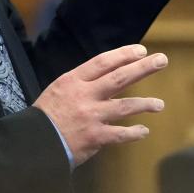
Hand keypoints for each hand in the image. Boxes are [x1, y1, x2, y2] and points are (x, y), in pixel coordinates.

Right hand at [33, 44, 167, 165]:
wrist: (32, 141)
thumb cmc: (45, 115)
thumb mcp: (58, 89)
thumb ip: (81, 83)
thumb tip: (105, 78)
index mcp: (73, 80)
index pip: (103, 62)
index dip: (124, 55)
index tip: (141, 51)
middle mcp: (84, 95)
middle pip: (119, 78)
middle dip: (142, 68)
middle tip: (161, 60)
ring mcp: (91, 116)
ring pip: (125, 106)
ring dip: (145, 104)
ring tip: (159, 104)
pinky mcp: (94, 137)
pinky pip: (120, 134)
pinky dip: (133, 133)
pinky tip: (144, 131)